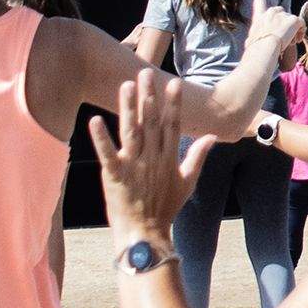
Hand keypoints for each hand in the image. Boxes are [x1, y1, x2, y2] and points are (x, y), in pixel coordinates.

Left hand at [88, 68, 209, 249]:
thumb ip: (199, 156)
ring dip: (128, 108)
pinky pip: (107, 154)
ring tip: (125, 85)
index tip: (174, 83)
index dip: (173, 103)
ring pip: (132, 131)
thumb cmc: (166, 208)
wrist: (146, 234)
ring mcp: (134, 166)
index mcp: (169, 158)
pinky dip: (101, 139)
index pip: (172, 125)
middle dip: (149, 96)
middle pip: (151, 121)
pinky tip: (94, 121)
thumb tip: (212, 136)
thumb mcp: (188, 182)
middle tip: (145, 73)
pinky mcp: (115, 176)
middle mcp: (153, 158)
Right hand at [242, 3, 302, 67]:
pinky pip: (301, 23)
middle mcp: (271, 12)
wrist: (265, 47)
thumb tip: (248, 43)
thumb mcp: (249, 41)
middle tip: (283, 36)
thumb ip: (252, 38)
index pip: (259, 2)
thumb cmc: (255, 47)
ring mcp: (283, 14)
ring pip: (292, 20)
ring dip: (292, 29)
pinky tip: (297, 40)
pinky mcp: (293, 20)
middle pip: (282, 11)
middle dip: (284, 22)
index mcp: (260, 17)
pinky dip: (301, 31)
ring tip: (290, 42)